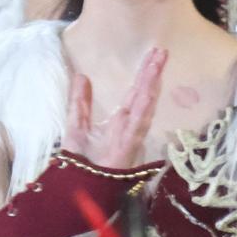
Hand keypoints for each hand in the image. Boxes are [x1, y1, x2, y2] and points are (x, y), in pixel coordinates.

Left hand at [61, 47, 165, 170]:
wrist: (77, 187)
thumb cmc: (80, 161)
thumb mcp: (76, 123)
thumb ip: (80, 102)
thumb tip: (82, 76)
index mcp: (118, 121)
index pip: (134, 94)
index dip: (143, 75)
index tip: (151, 56)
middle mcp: (128, 125)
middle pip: (142, 94)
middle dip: (151, 72)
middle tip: (160, 50)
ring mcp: (131, 134)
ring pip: (144, 103)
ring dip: (151, 82)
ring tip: (158, 61)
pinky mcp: (129, 144)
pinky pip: (139, 122)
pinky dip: (145, 106)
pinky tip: (150, 90)